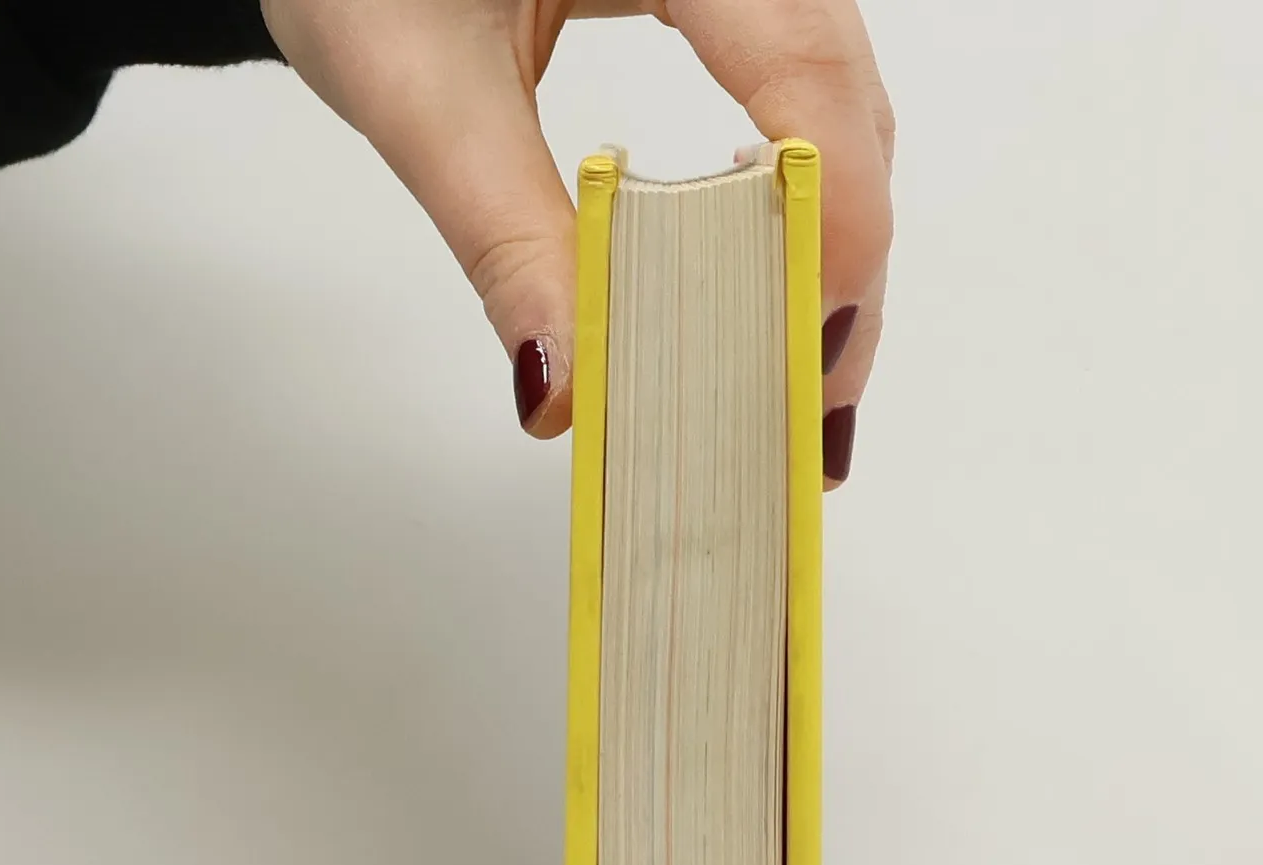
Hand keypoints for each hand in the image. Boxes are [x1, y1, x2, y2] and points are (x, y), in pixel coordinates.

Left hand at [260, 0, 891, 475]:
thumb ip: (504, 240)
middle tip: (814, 403)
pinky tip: (765, 262)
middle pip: (842, 98)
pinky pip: (796, 90)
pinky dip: (791, 192)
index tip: (814, 341)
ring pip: (834, 101)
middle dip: (842, 259)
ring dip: (826, 238)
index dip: (831, 211)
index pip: (802, 62)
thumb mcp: (419, 91)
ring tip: (796, 361)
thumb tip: (566, 386)